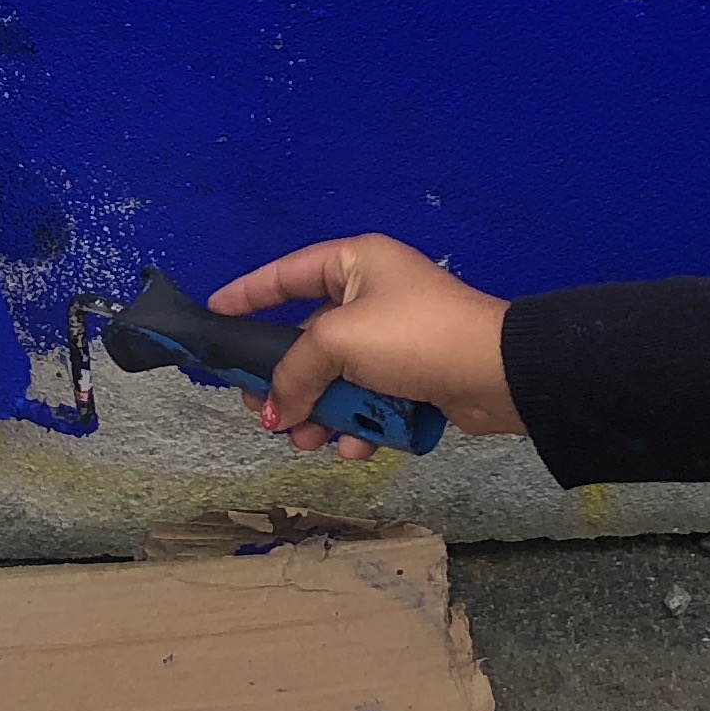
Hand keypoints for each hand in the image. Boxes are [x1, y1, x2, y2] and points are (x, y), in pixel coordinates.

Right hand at [202, 235, 520, 456]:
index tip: (214, 315)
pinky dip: (357, 425)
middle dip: (287, 381)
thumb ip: (293, 373)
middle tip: (263, 412)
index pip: (287, 274)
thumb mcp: (337, 342)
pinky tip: (355, 447)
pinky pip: (368, 401)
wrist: (495, 375)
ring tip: (309, 440)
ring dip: (320, 413)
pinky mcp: (412, 379)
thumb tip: (273, 412)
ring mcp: (394, 340)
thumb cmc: (412, 336)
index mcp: (355, 264)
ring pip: (336, 379)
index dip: (248, 294)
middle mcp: (372, 296)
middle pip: (308, 341)